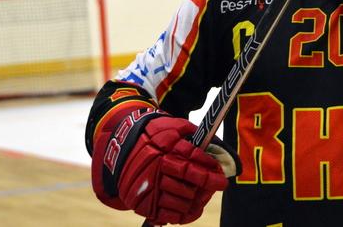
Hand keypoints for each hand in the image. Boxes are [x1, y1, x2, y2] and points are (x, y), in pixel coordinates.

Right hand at [91, 109, 233, 224]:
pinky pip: (168, 216)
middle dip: (205, 189)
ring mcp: (148, 189)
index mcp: (164, 151)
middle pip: (189, 189)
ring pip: (181, 204)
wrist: (120, 143)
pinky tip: (192, 208)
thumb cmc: (153, 132)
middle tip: (213, 186)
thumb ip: (194, 135)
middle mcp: (155, 171)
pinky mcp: (142, 203)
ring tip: (201, 195)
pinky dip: (183, 215)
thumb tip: (216, 147)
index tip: (222, 180)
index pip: (192, 168)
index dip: (210, 176)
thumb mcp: (173, 125)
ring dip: (195, 201)